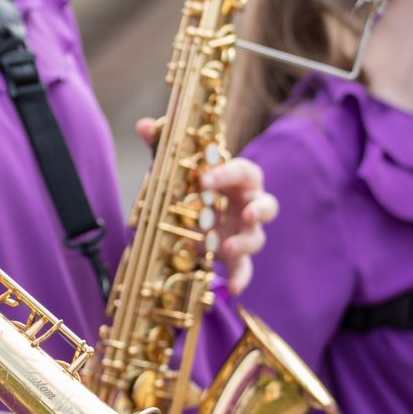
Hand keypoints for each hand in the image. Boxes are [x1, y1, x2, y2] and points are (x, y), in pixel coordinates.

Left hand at [135, 119, 277, 294]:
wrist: (195, 212)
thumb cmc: (193, 184)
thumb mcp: (176, 166)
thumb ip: (163, 144)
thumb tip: (144, 125)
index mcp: (238, 179)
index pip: (244, 171)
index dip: (229, 173)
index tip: (205, 178)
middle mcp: (247, 205)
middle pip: (267, 205)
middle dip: (261, 209)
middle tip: (248, 213)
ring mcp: (244, 231)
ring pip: (257, 238)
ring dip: (245, 243)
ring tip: (226, 248)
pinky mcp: (235, 255)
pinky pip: (245, 268)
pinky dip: (242, 277)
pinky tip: (235, 288)